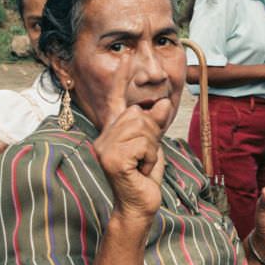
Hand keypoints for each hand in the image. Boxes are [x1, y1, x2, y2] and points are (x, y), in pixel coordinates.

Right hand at [94, 58, 170, 223]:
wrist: (139, 206)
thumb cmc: (144, 178)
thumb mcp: (152, 146)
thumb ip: (153, 125)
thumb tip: (160, 102)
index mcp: (112, 132)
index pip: (115, 101)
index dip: (120, 79)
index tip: (125, 58)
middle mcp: (103, 137)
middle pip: (137, 113)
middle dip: (151, 132)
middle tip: (146, 156)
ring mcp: (105, 149)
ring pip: (142, 127)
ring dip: (151, 147)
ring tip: (142, 164)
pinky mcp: (112, 159)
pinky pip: (143, 144)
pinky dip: (150, 158)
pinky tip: (140, 171)